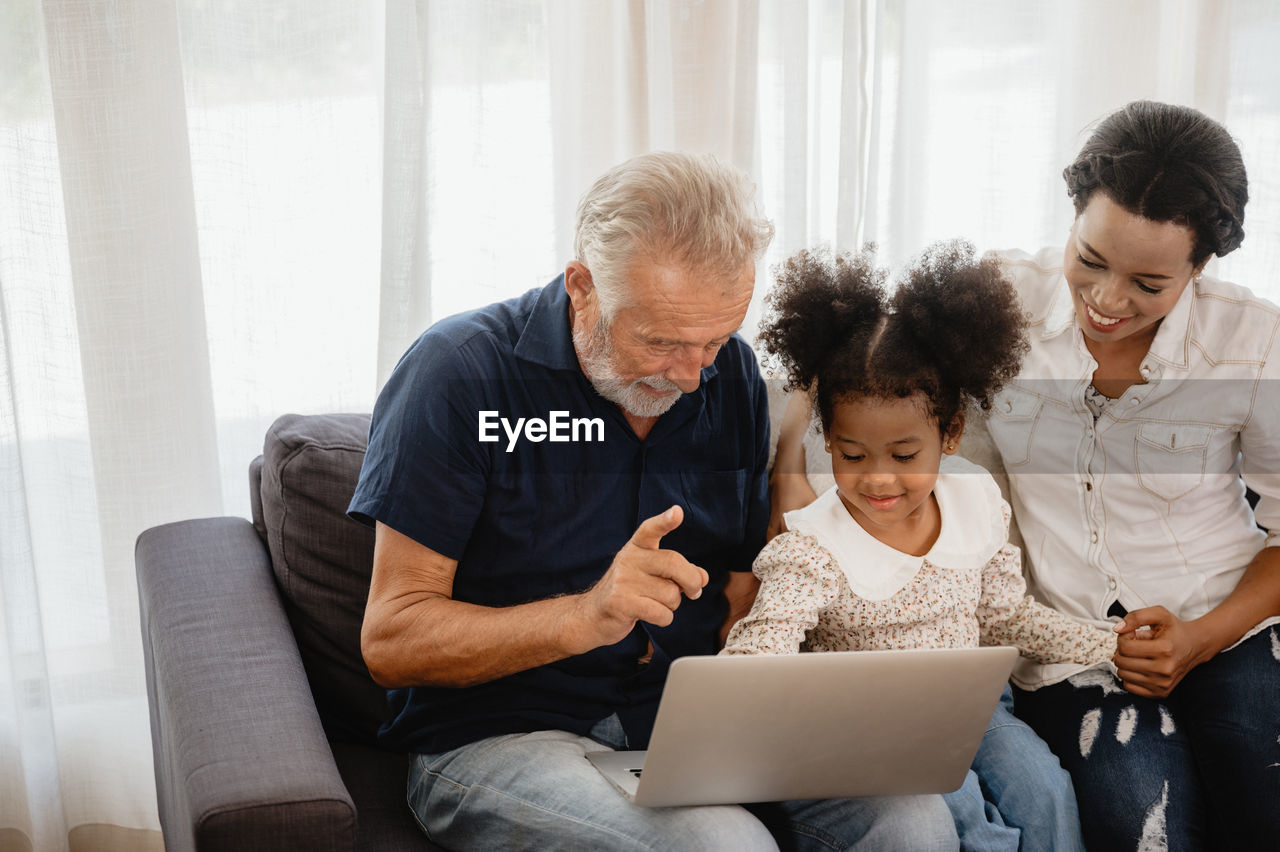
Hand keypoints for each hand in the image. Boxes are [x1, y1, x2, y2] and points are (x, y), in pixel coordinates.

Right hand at [577, 506, 708, 647]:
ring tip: (655, 603)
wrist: (593, 615)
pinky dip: (665, 618)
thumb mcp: (652, 575)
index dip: (665, 521)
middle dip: (691, 581)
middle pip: (673, 563)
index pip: (650, 529)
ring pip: (671, 594)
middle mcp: (629, 559)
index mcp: (637, 547)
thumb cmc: (629, 592)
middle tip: (694, 592)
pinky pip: (661, 613)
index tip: (677, 512)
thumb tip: (702, 577)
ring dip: (672, 605)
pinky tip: (652, 615)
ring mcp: (623, 581)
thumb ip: (678, 572)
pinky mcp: (621, 603)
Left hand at [1111, 606, 1210, 697]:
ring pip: (1123, 675)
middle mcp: (1165, 669)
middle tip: (1132, 644)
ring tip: (1137, 655)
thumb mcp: (1159, 614)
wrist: (1195, 646)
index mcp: (1165, 649)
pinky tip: (1139, 666)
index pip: (1125, 647)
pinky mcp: (1160, 693)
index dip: (1123, 638)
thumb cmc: (1175, 630)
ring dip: (1125, 663)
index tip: (1131, 634)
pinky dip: (1129, 675)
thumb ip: (1136, 617)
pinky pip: (1129, 687)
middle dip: (1121, 650)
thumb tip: (1117, 629)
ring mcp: (1163, 683)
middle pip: (1122, 661)